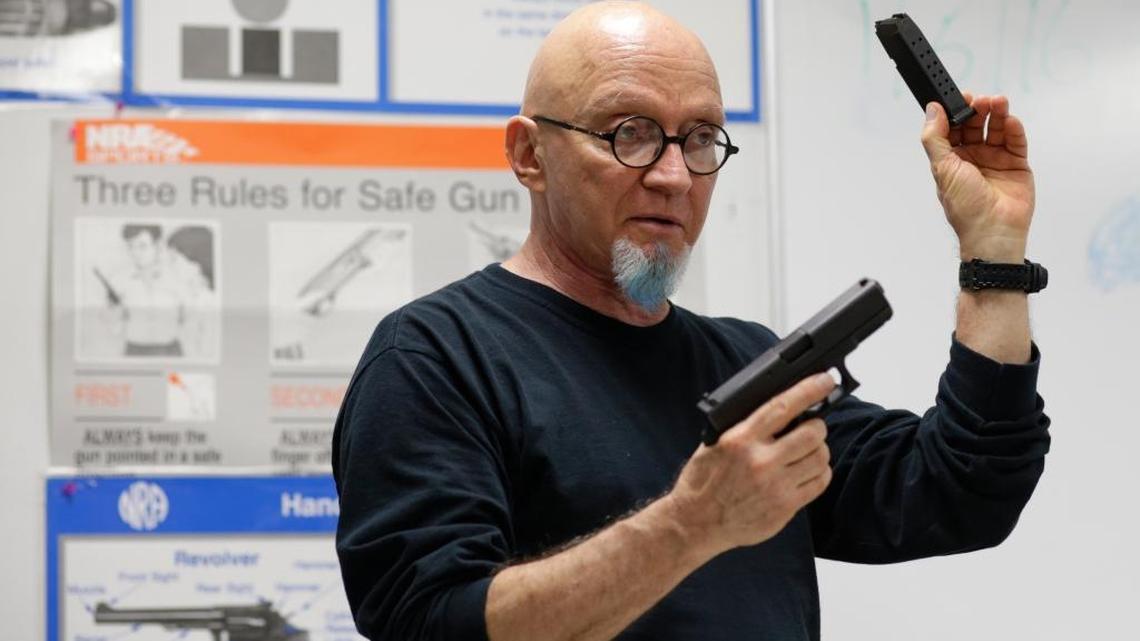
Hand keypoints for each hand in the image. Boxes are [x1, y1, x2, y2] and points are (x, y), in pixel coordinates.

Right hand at [665, 373, 835, 555]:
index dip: (808, 390)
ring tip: (806, 452)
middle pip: (812, 433)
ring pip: (820, 458)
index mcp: (740, 439)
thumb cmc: (703, 481)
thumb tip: (781, 410)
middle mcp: (760, 461)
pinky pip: (819, 483)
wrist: (696, 522)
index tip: (824, 380)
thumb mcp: (716, 443)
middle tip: (811, 427)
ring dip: (818, 450)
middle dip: (817, 426)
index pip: (783, 407)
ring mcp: (775, 486)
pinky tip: (806, 471)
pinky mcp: (785, 507)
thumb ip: (747, 426)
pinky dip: (819, 473)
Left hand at [920, 93, 1034, 262]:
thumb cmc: (965, 206)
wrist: (993, 230)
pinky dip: (1014, 128)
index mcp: (952, 160)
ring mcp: (995, 160)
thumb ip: (935, 137)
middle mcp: (973, 158)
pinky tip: (1010, 120)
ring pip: (996, 128)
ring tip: (998, 101)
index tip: (958, 96)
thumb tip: (932, 110)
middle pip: (975, 124)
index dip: (955, 111)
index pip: (952, 128)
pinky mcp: (1016, 164)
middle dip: (977, 109)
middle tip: (980, 99)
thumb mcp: (942, 168)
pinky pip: (1016, 141)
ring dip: (997, 113)